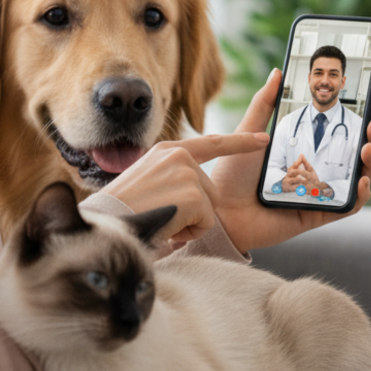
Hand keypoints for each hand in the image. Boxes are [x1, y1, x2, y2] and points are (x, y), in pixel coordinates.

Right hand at [99, 130, 268, 244]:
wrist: (107, 226)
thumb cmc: (121, 212)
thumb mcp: (146, 182)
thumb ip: (171, 178)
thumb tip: (193, 194)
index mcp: (167, 151)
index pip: (212, 143)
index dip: (240, 142)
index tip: (263, 137)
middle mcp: (179, 156)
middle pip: (210, 190)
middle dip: (194, 211)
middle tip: (163, 216)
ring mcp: (187, 173)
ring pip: (209, 208)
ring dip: (190, 223)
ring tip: (162, 220)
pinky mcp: (193, 194)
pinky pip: (206, 222)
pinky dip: (189, 232)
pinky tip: (168, 227)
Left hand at [210, 69, 370, 253]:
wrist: (220, 212)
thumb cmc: (231, 174)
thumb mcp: (248, 131)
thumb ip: (264, 102)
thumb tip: (277, 71)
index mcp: (301, 148)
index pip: (338, 130)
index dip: (359, 117)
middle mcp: (314, 169)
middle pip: (354, 152)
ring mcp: (318, 192)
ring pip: (357, 177)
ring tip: (367, 147)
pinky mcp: (318, 214)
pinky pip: (347, 207)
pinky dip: (360, 195)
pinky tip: (361, 180)